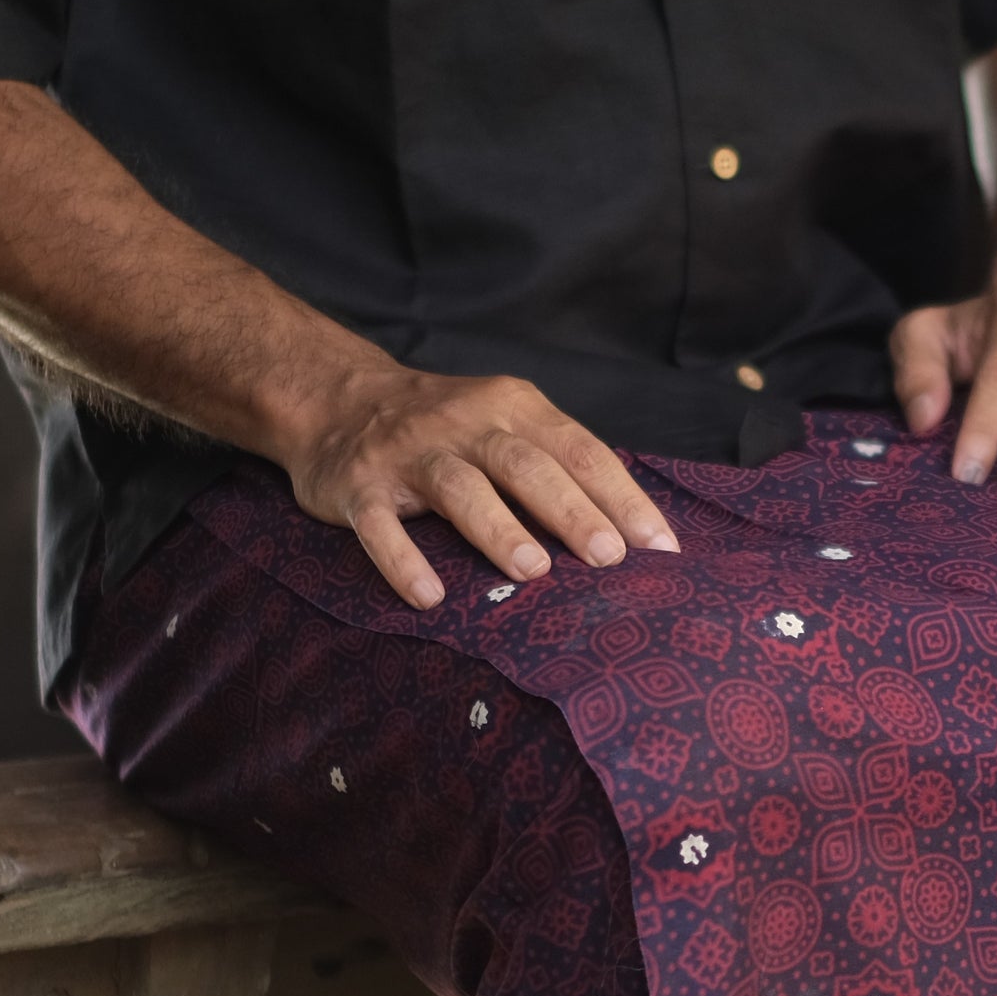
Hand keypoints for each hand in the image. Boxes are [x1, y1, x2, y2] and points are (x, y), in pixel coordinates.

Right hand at [271, 357, 679, 609]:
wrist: (334, 399)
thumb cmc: (445, 429)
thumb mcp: (505, 424)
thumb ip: (559, 464)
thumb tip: (634, 534)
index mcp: (513, 408)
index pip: (580, 451)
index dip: (623, 498)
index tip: (662, 547)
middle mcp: (464, 423)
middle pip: (526, 465)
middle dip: (572, 510)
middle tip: (609, 558)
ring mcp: (409, 454)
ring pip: (460, 488)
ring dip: (498, 529)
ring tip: (533, 572)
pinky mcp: (358, 487)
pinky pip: (379, 526)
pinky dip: (403, 560)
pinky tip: (429, 597)